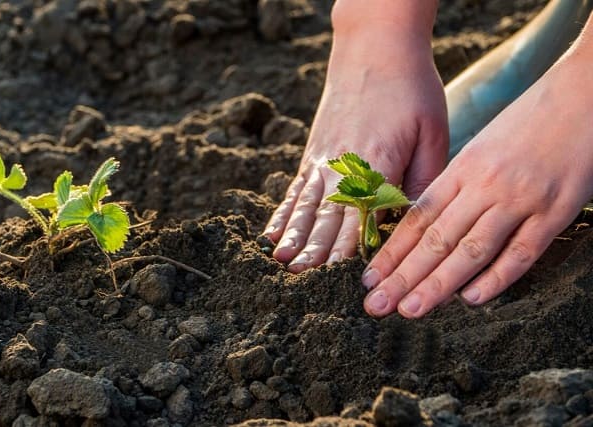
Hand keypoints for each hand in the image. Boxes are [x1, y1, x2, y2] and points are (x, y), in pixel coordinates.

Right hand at [263, 17, 448, 271]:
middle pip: (326, 217)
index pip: (361, 218)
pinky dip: (283, 212)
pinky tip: (272, 233)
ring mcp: (322, 158)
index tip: (338, 281)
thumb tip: (412, 223)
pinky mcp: (313, 151)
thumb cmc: (412, 90)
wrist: (375, 46)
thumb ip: (421, 182)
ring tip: (283, 264)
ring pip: (305, 206)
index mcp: (376, 164)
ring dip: (294, 237)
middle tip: (303, 282)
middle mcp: (342, 165)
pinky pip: (295, 188)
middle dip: (315, 252)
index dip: (348, 251)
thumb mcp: (433, 135)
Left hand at [363, 50, 592, 317]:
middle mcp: (484, 186)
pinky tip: (471, 299)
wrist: (582, 94)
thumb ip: (456, 185)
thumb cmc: (528, 122)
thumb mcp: (481, 148)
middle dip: (402, 276)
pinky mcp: (555, 211)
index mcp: (462, 169)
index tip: (369, 277)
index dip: (392, 252)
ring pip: (471, 249)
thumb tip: (428, 225)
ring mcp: (519, 200)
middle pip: (436, 239)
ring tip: (410, 309)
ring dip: (438, 284)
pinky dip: (496, 277)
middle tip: (375, 304)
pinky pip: (522, 251)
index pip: (418, 219)